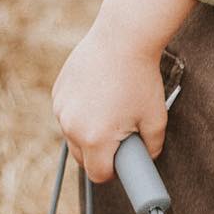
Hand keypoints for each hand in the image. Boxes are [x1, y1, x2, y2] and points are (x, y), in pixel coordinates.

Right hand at [51, 17, 167, 184]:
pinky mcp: (57, 92)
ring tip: (112, 110)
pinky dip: (81, 112)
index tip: (124, 162)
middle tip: (121, 136)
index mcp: (95, 138)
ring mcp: (60, 108)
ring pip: (73, 136)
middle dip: (100, 154)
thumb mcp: (156, 118)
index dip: (114, 172)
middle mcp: (71, 127)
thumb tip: (147, 158)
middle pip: (82, 158)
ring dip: (89, 133)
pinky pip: (67, 114)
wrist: (122, 38)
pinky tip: (99, 95)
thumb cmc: (142, 79)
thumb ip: (152, 147)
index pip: (98, 175)